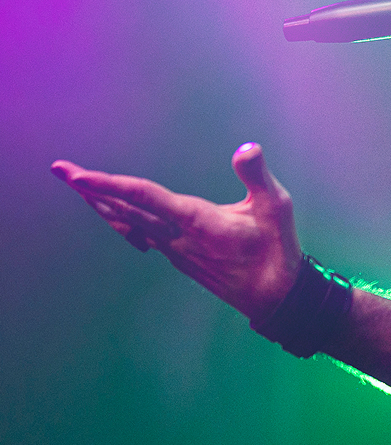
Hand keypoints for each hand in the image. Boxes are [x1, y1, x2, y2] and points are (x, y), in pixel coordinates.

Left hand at [50, 143, 302, 321]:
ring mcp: (176, 251)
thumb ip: (257, 175)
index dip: (108, 184)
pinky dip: (122, 219)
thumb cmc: (277, 250)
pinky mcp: (181, 258)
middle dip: (91, 190)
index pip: (143, 197)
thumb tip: (246, 148)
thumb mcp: (276, 207)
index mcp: (196, 220)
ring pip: (129, 224)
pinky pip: (141, 235)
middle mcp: (177, 237)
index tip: (78, 176)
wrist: (274, 297)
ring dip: (102, 204)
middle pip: (124, 210)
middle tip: (60, 170)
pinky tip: (115, 216)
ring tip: (79, 188)